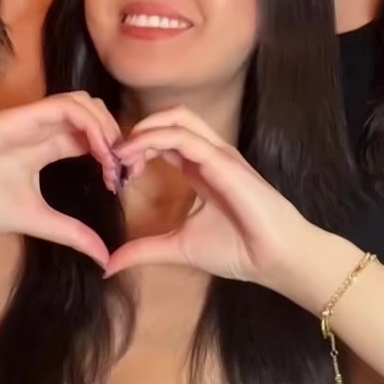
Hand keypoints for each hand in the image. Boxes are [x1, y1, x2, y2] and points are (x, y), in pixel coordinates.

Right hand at [0, 92, 121, 264]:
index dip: (113, 154)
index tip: (121, 184)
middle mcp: (42, 130)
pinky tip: (98, 151)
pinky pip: (66, 106)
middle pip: (94, 115)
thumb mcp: (36, 220)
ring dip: (107, 127)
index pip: (90, 139)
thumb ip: (71, 234)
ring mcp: (33, 120)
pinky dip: (90, 123)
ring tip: (112, 160)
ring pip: (85, 103)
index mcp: (44, 149)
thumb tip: (104, 259)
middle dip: (117, 137)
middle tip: (124, 169)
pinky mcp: (22, 116)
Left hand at [104, 107, 315, 293]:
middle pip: (170, 118)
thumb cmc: (239, 250)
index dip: (136, 147)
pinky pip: (184, 137)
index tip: (114, 172)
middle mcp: (209, 156)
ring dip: (143, 130)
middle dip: (137, 130)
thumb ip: (145, 250)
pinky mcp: (223, 161)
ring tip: (121, 153)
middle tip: (113, 157)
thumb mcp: (179, 248)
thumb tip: (110, 264)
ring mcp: (218, 154)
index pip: (165, 140)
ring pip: (177, 118)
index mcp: (201, 170)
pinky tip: (133, 158)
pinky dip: (153, 139)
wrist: (274, 260)